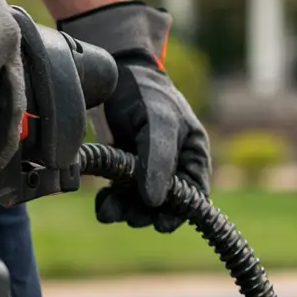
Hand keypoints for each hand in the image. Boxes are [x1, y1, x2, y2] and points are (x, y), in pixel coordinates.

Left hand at [57, 2, 211, 232]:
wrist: (115, 72)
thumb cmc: (147, 93)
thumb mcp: (159, 122)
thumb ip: (159, 160)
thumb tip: (155, 201)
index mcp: (193, 157)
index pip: (193, 197)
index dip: (179, 214)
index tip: (161, 223)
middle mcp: (173, 167)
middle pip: (164, 206)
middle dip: (146, 213)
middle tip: (128, 213)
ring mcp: (147, 170)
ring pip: (140, 204)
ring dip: (126, 211)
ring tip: (110, 208)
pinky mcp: (124, 169)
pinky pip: (121, 195)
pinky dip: (112, 201)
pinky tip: (103, 200)